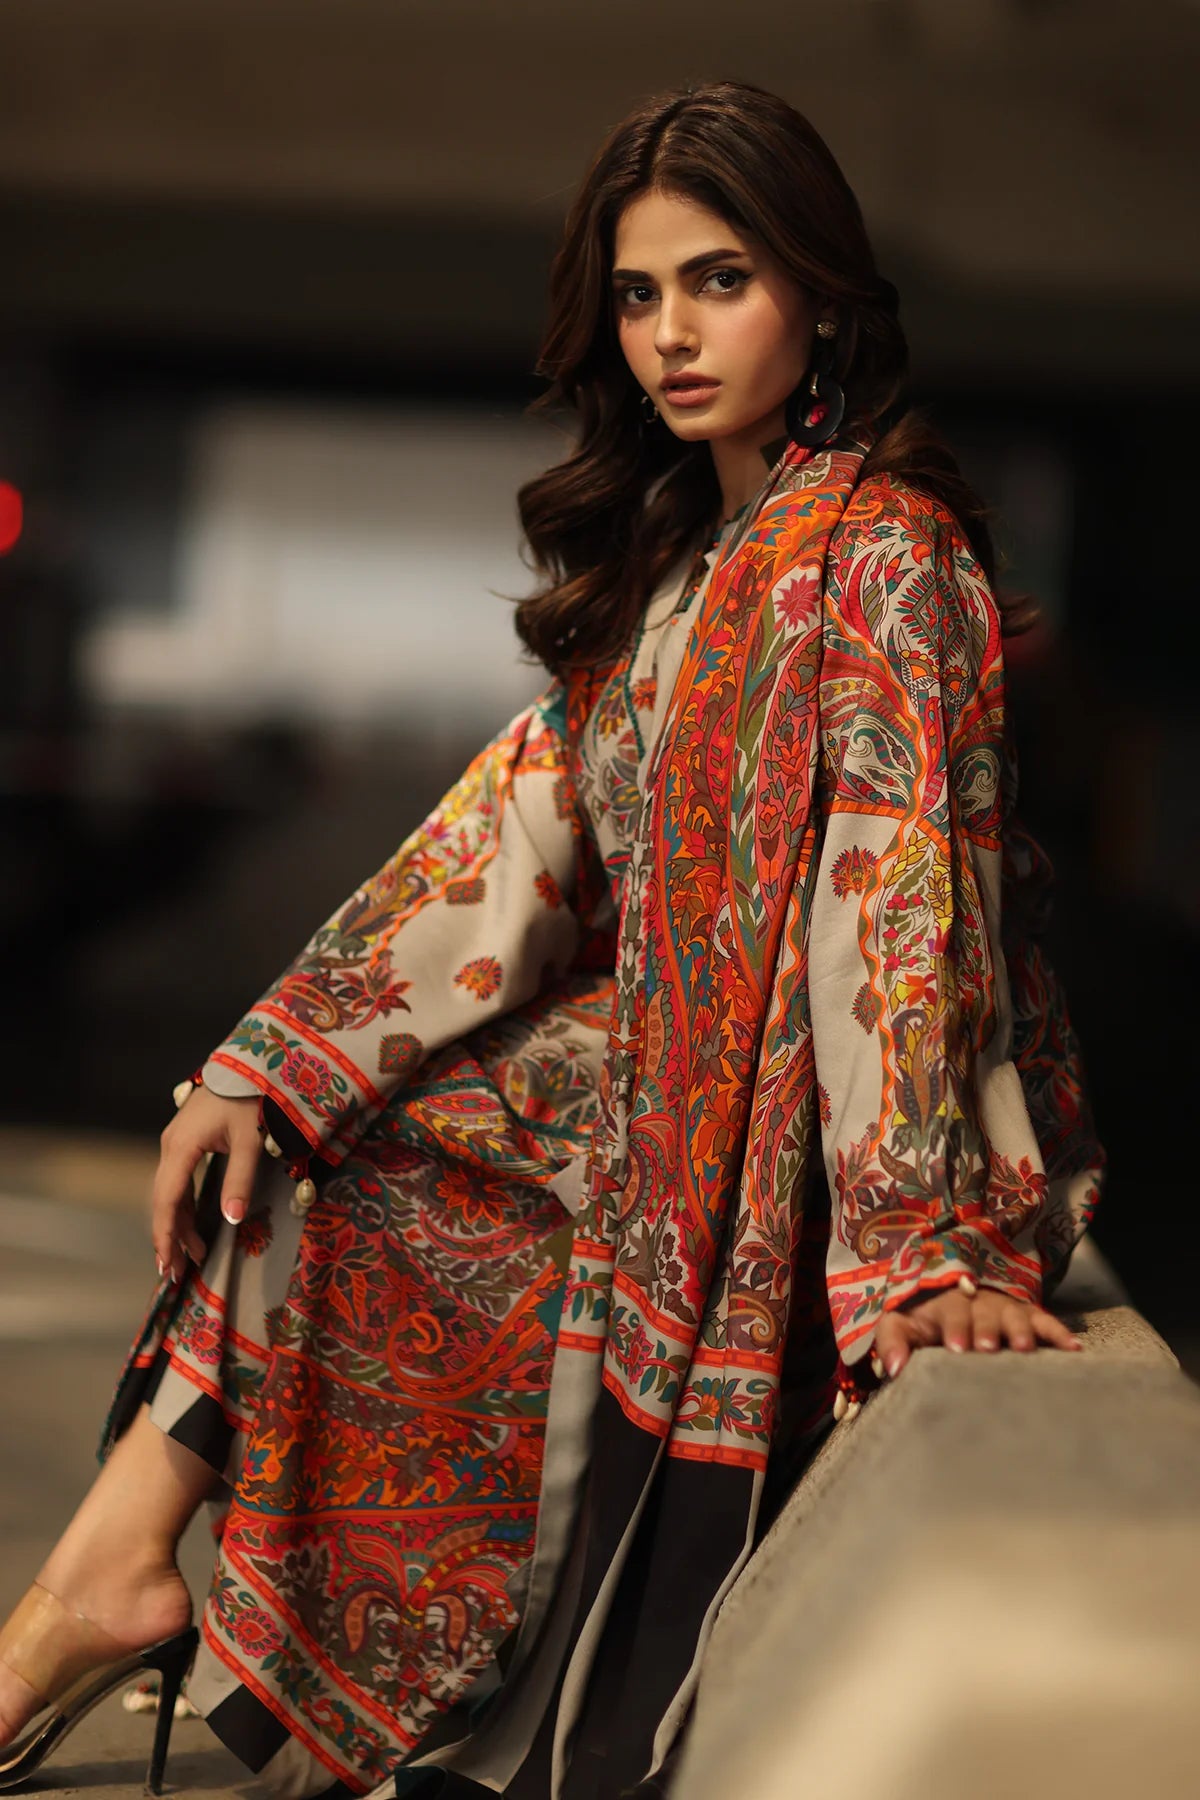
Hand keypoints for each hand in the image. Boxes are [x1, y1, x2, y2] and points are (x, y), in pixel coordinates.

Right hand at [152, 1086, 262, 1282]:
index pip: (166, 1200)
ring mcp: (175, 1144)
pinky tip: (191, 1227)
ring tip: (189, 1258)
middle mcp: (171, 1147)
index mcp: (181, 1147)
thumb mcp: (249, 1140)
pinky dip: (182, 1208)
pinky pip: (178, 1182)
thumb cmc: (250, 1097)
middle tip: (176, 1274)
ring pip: (169, 1193)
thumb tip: (231, 1218)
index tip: (167, 1264)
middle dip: (169, 1237)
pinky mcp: (185, 1143)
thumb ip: (240, 1179)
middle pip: (163, 1201)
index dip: (165, 1234)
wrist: (248, 1064)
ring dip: (177, 1225)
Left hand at [872, 1285, 1082, 1380]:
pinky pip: (1045, 1321)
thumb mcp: (901, 1323)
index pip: (949, 1313)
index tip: (956, 1347)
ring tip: (1023, 1348)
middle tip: (987, 1348)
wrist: (952, 1290)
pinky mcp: (1028, 1315)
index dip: (954, 1327)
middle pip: (983, 1313)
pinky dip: (1058, 1333)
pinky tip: (1073, 1349)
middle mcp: (977, 1304)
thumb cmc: (924, 1319)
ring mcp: (1005, 1309)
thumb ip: (892, 1343)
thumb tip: (892, 1368)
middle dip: (986, 1329)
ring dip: (1019, 1330)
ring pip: (1014, 1316)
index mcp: (944, 1305)